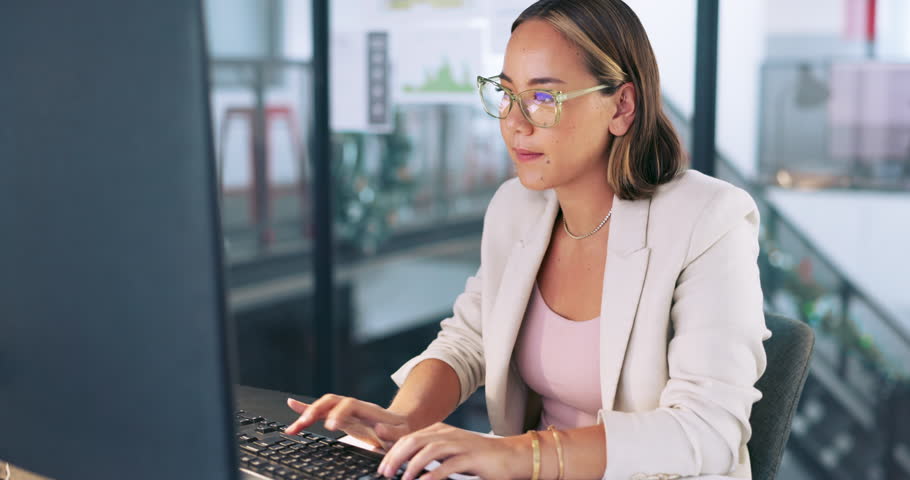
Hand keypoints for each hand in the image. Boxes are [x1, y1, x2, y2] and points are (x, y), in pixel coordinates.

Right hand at [285, 394, 411, 449]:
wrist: (401, 425)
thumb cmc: (402, 431)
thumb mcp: (402, 433)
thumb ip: (393, 432)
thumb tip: (380, 428)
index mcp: (369, 409)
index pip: (349, 404)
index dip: (339, 413)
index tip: (331, 425)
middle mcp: (354, 407)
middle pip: (331, 401)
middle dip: (315, 411)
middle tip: (303, 424)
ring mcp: (346, 411)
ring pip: (322, 406)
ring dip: (306, 415)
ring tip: (292, 428)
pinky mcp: (340, 418)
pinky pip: (321, 412)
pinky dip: (306, 410)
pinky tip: (292, 407)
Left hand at [378, 423, 528, 479]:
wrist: (510, 456)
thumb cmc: (479, 457)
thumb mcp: (450, 452)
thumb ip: (430, 455)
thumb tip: (406, 466)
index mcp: (440, 430)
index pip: (409, 437)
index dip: (392, 451)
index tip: (382, 467)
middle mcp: (448, 433)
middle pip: (414, 441)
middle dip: (396, 457)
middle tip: (386, 473)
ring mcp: (460, 444)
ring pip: (429, 450)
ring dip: (412, 465)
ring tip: (402, 479)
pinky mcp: (471, 457)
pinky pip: (449, 465)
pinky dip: (434, 474)